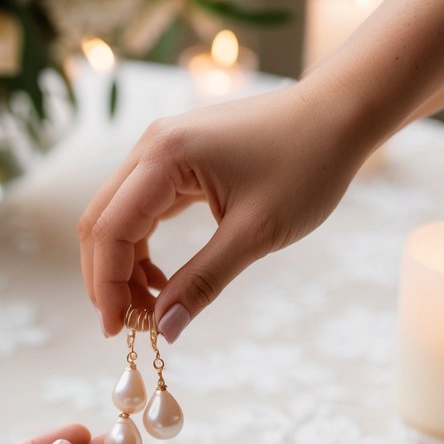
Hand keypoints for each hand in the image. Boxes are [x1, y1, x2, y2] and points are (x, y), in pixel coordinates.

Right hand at [79, 81, 368, 338]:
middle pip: (102, 221)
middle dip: (107, 277)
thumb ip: (204, 282)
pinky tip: (163, 279)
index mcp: (164, 156)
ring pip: (119, 215)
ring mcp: (162, 148)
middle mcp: (152, 145)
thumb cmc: (307, 164)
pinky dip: (144, 245)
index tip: (118, 330)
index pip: (110, 229)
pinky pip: (143, 207)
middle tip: (126, 325)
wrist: (340, 114)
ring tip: (150, 308)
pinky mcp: (177, 156)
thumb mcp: (256, 233)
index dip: (106, 284)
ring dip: (124, 264)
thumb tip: (165, 329)